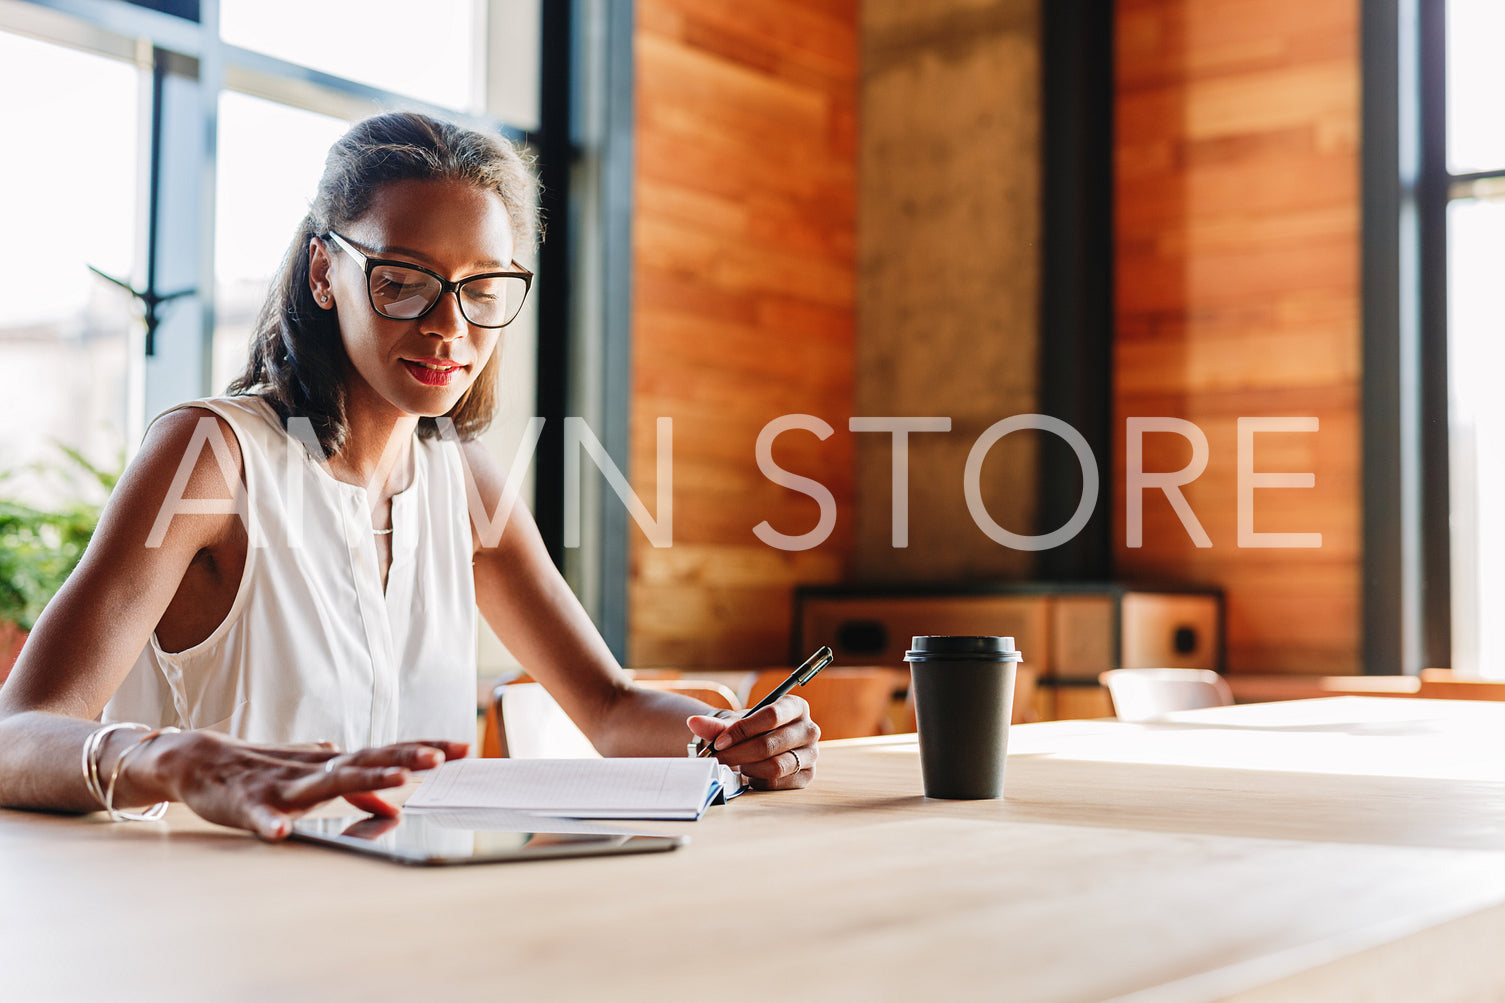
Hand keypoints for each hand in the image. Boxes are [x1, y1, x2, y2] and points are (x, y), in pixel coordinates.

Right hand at [134, 730, 468, 840]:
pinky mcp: (248, 802)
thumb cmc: (266, 768)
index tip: (462, 748)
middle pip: (366, 760)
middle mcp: (315, 768)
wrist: (201, 761)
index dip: (422, 749)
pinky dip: (268, 821)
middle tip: (438, 758)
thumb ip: (355, 788)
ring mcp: (282, 783)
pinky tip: (278, 831)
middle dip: (403, 759)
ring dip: (362, 781)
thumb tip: (392, 801)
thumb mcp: (317, 776)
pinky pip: (259, 814)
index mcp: (333, 763)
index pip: (386, 753)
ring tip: (396, 781)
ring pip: (325, 782)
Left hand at [686, 695, 818, 789]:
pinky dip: (757, 781)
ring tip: (738, 764)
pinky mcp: (807, 775)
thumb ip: (715, 724)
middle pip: (769, 745)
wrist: (758, 744)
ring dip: (748, 768)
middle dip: (738, 754)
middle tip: (717, 759)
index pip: (771, 716)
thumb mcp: (734, 723)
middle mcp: (809, 729)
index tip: (719, 743)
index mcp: (795, 706)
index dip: (742, 731)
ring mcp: (811, 754)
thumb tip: (693, 722)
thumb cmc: (749, 730)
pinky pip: (778, 783)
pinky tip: (750, 774)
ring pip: (775, 766)